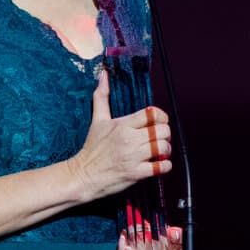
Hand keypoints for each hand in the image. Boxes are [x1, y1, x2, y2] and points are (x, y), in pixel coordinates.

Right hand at [68, 71, 171, 200]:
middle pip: (162, 130)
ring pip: (164, 147)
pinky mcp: (136, 173)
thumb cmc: (92, 148)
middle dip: (165, 134)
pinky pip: (161, 167)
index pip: (152, 114)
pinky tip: (158, 163)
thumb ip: (101, 96)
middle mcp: (129, 139)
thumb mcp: (97, 120)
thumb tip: (103, 75)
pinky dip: (164, 165)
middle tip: (159, 137)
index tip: (159, 121)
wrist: (83, 175)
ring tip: (159, 151)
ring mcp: (133, 157)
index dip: (161, 116)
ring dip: (165, 149)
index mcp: (123, 125)